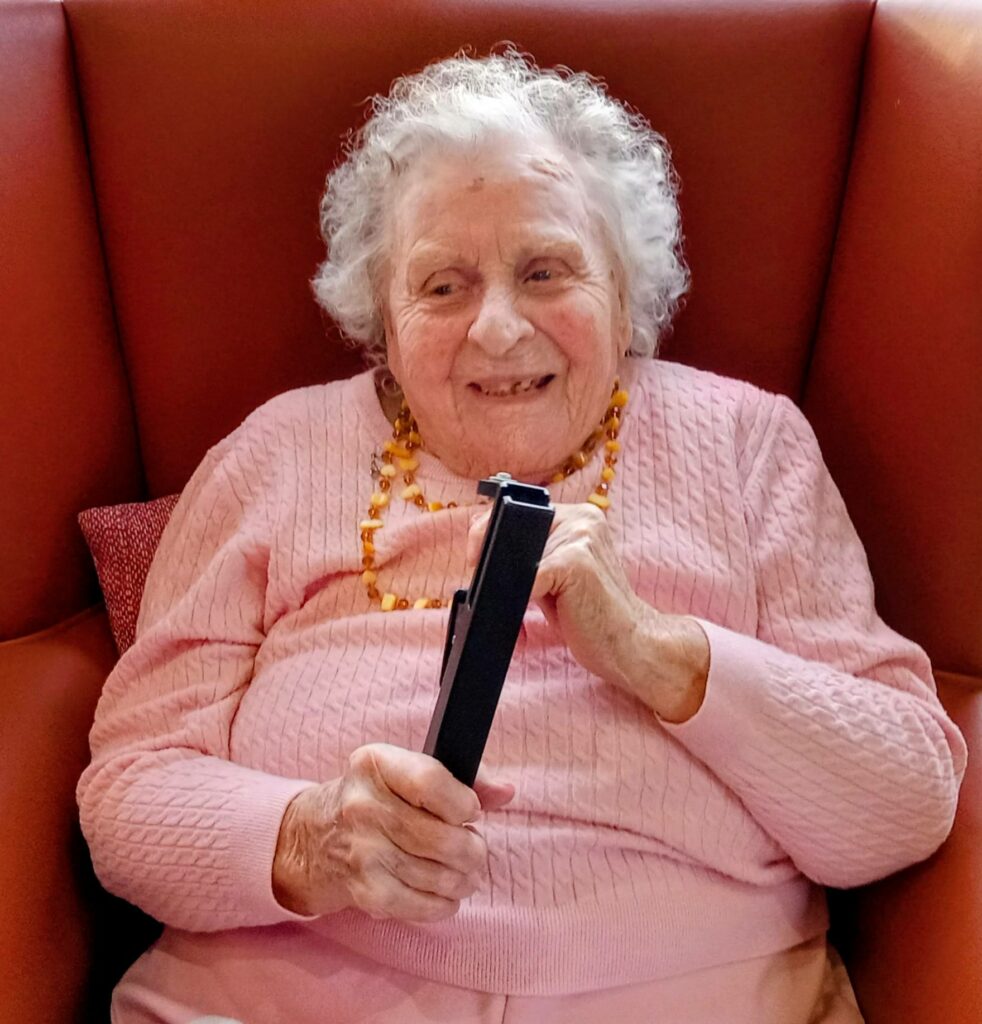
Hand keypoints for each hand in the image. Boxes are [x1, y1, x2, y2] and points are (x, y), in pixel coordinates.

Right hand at [272, 743, 513, 920]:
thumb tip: (506, 792)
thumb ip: (458, 780)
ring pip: (435, 874)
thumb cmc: (373, 799)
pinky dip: (443, 904)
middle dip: (471, 849)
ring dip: (462, 879)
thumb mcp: (404, 774)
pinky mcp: (363, 889)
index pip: (430, 781)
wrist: (312, 837)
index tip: (470, 812)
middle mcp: (363, 805)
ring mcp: (361, 850)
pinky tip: (447, 895)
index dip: (462, 802)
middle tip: (474, 850)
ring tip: (465, 874)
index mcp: (375, 764)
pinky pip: (418, 904)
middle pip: (440, 836)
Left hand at [468, 503, 708, 721]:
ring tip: (515, 611)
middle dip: (491, 561)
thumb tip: (480, 553)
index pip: (515, 511)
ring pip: (515, 554)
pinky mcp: (576, 562)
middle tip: (495, 593)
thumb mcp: (556, 577)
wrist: (632, 645)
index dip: (489, 537)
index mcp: (578, 516)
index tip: (478, 564)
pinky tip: (524, 623)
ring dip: (504, 585)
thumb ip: (530, 557)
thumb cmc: (591, 615)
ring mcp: (581, 537)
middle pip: (510, 527)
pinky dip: (516, 602)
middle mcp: (582, 518)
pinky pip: (528, 578)